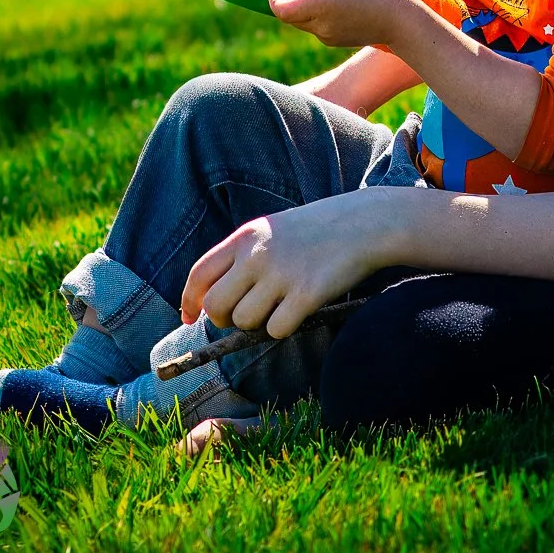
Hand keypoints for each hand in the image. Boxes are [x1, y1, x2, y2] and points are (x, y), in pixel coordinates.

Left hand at [179, 206, 379, 338]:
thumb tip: (209, 300)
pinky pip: (276, 330)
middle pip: (216, 307)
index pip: (199, 275)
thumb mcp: (271, 230)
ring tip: (279, 305)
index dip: (190, 302)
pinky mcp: (306, 294)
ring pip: (245, 322)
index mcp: (245, 237)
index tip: (190, 317)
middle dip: (224, 320)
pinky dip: (283, 328)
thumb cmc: (315, 230)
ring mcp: (281, 275)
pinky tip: (298, 310)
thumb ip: (240, 257)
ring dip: (258, 323)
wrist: (363, 223)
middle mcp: (257, 255)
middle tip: (243, 315)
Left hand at [267, 0, 414, 48]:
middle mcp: (320, 24)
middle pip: (290, 17)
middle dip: (289, 1)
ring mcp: (327, 36)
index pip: (282, 9)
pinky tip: (338, 5)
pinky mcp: (334, 42)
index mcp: (320, 4)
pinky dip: (318, 16)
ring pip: (303, 22)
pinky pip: (317, 28)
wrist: (399, 20)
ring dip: (304, 8)